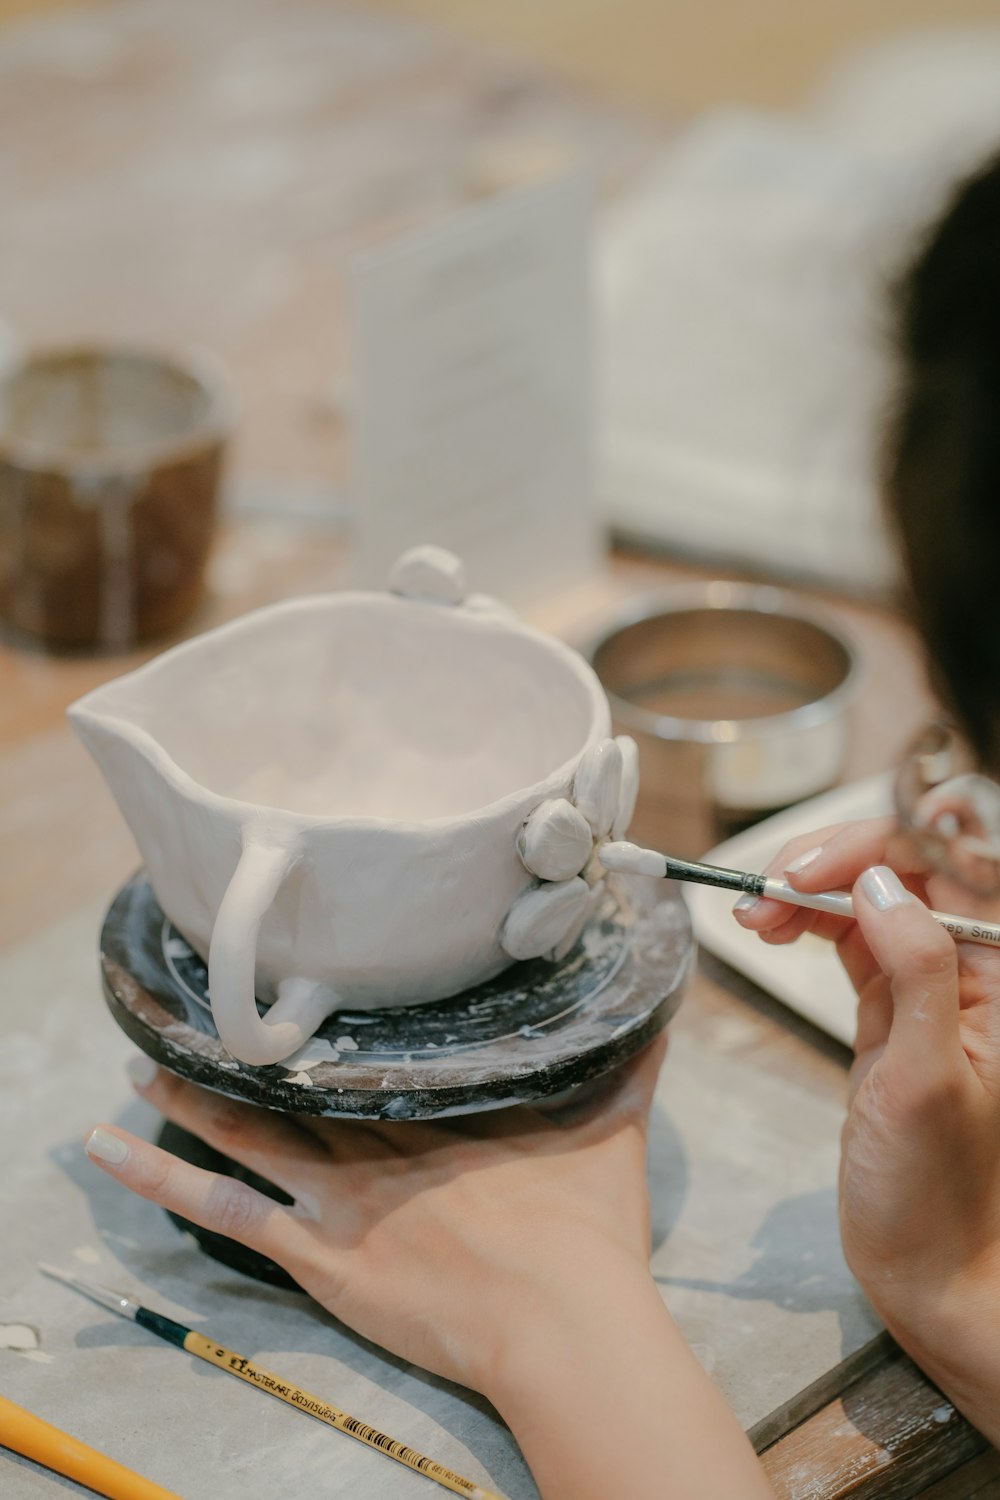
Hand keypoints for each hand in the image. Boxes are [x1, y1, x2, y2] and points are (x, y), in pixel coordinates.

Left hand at [85, 1040, 772, 1499]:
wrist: (563, 1317)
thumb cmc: (587, 1231)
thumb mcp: (614, 1133)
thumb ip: (628, 1066)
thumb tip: (660, 1008)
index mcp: (441, 1108)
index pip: (365, 1054)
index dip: (322, 1023)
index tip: (283, 986)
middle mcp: (380, 1138)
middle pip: (294, 1085)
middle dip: (241, 1051)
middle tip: (190, 1007)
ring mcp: (341, 1195)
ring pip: (246, 1133)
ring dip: (188, 1098)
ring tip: (137, 1065)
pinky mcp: (321, 1252)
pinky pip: (228, 1210)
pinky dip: (166, 1177)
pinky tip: (113, 1152)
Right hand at [734, 818, 999, 1436]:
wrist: (928, 1268)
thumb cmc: (939, 1192)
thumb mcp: (926, 1078)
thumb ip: (915, 969)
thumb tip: (879, 881)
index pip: (955, 864)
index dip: (883, 844)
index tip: (811, 869)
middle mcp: (976, 965)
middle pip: (909, 865)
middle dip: (835, 860)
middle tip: (767, 889)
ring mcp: (929, 982)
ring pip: (870, 894)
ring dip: (809, 887)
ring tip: (753, 912)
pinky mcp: (889, 1005)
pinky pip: (849, 935)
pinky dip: (805, 921)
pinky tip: (769, 927)